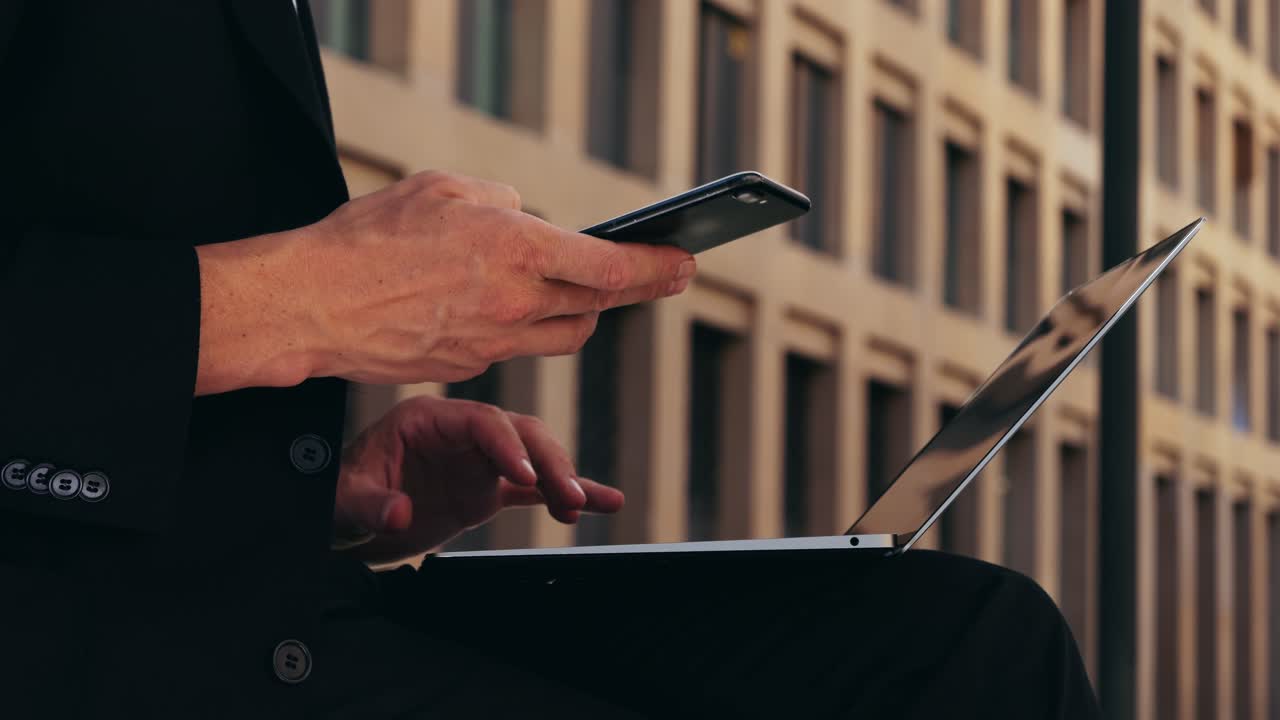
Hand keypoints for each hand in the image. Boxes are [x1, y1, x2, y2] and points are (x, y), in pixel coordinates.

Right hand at [296, 170, 694, 384]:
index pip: (610, 266)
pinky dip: (526, 326)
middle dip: (634, 289)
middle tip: (660, 275)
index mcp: (517, 249)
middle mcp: (515, 302)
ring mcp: (494, 342)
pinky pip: (517, 347)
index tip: (684, 262)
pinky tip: (506, 306)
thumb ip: (501, 203)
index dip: (655, 267)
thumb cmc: (369, 237)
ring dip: (583, 313)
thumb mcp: (441, 189)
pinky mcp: (469, 367)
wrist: (313, 304)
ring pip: (565, 335)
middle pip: (597, 305)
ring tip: (585, 291)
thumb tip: (530, 220)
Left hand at [332, 395, 623, 563]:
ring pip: (535, 458)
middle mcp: (461, 434)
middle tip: (567, 498)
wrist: (341, 521)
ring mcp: (478, 461)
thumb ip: (370, 504)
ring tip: (583, 506)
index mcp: (428, 420)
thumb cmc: (336, 498)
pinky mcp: (487, 489)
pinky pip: (535, 489)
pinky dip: (565, 495)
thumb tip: (400, 511)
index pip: (481, 421)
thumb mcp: (342, 501)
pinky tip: (603, 503)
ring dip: (563, 479)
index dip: (508, 444)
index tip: (525, 477)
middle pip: (519, 434)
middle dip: (549, 462)